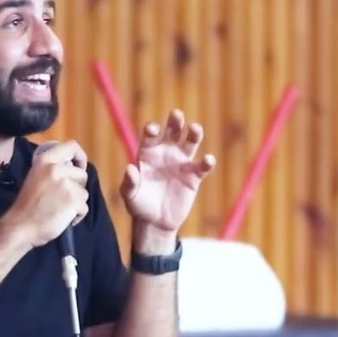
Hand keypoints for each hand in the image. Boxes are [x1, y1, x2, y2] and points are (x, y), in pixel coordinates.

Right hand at [5, 140, 89, 247]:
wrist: (21, 227)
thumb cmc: (28, 206)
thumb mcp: (37, 177)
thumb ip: (53, 170)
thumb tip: (74, 168)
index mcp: (45, 160)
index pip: (71, 146)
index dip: (80, 156)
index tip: (79, 167)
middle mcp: (56, 169)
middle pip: (82, 174)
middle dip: (77, 187)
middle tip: (61, 198)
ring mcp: (66, 185)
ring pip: (84, 192)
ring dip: (76, 203)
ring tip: (60, 209)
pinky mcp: (73, 201)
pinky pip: (84, 207)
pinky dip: (77, 215)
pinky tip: (63, 218)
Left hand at [121, 110, 215, 234]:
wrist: (155, 221)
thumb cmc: (138, 205)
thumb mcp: (129, 195)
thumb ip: (129, 183)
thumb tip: (129, 168)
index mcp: (148, 153)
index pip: (150, 136)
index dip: (152, 130)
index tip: (153, 129)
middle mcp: (165, 153)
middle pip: (172, 132)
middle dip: (175, 122)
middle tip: (176, 115)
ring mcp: (181, 163)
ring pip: (190, 143)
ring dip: (194, 134)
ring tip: (195, 128)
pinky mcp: (193, 177)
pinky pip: (202, 166)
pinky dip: (207, 162)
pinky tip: (208, 160)